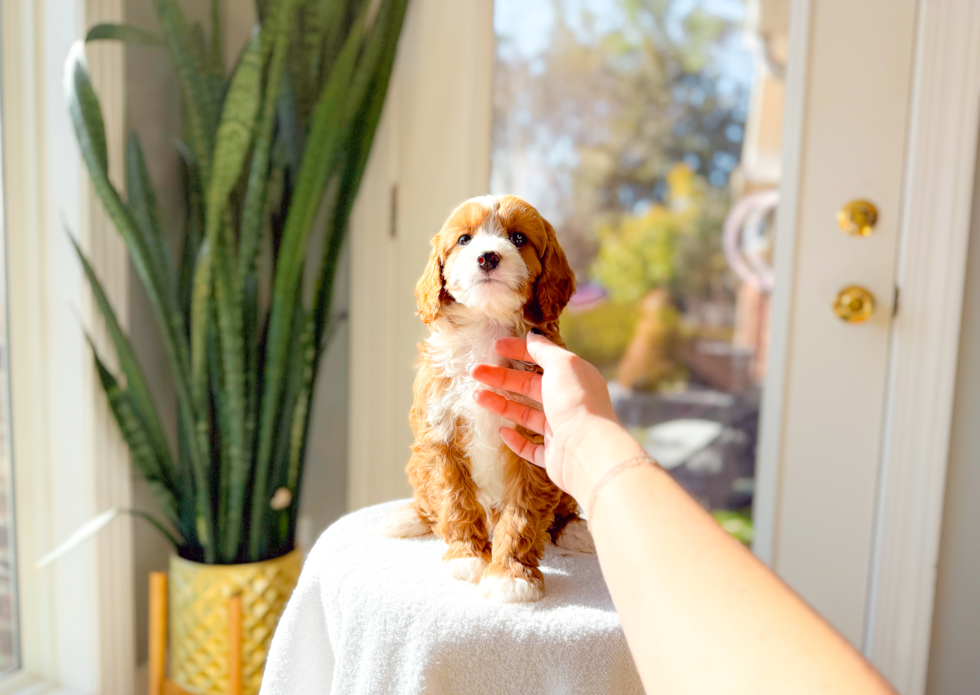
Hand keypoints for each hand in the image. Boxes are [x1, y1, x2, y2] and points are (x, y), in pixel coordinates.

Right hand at [471, 331, 641, 502]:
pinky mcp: (554, 455)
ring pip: (526, 415)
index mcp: (573, 378)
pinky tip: (501, 431)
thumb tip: (533, 335)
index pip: (542, 360)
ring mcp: (560, 430)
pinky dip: (516, 439)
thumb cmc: (575, 401)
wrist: (587, 450)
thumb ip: (545, 350)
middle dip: (501, 378)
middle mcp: (568, 402)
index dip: (519, 351)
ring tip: (476, 396)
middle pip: (529, 386)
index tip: (495, 347)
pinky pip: (531, 447)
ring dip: (501, 404)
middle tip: (475, 372)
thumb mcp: (562, 365)